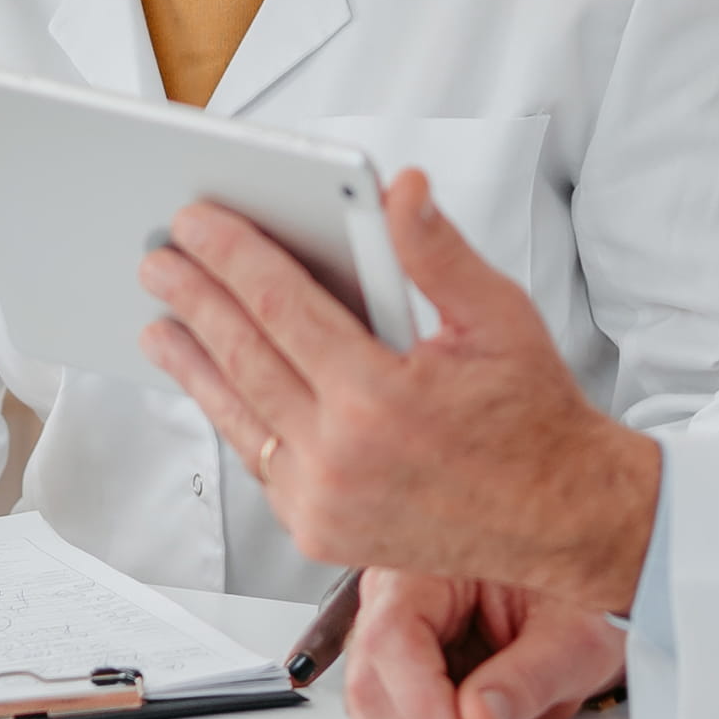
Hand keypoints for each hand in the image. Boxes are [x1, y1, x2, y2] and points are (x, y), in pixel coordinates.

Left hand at [137, 171, 659, 609]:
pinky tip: (214, 385)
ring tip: (160, 323)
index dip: (232, 256)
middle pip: (244, 357)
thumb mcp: (498, 317)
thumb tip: (398, 188)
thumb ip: (436, 251)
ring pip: (238, 415)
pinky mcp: (319, 531)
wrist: (560, 518)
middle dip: (194, 300)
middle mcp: (341, 458)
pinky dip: (232, 416)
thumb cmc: (534, 417)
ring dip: (193, 364)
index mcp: (380, 399)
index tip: (198, 223)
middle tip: (158, 259)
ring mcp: (323, 503)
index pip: (281, 306)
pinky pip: (259, 460)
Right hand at [339, 570, 624, 718]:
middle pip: (374, 683)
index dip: (419, 701)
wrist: (585, 613)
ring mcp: (392, 641)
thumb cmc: (579, 604)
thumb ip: (532, 677)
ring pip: (377, 715)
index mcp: (430, 563)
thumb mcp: (576, 638)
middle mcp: (397, 598)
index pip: (393, 634)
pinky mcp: (400, 678)